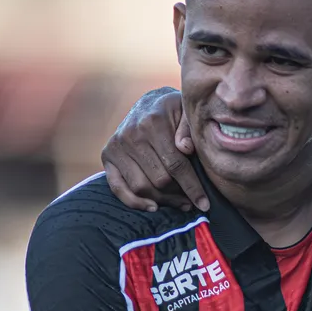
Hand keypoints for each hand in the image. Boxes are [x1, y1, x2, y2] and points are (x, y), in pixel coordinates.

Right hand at [101, 87, 207, 212]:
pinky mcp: (107, 156)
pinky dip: (134, 202)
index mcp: (153, 122)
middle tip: (192, 201)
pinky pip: (117, 187)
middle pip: (160, 180)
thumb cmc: (175, 112)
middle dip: (180, 194)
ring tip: (180, 203)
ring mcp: (116, 146)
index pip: (176, 164)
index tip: (204, 204)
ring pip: (141, 187)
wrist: (150, 103)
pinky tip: (153, 207)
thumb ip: (189, 129)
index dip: (192, 187)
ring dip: (163, 200)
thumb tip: (186, 148)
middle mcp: (131, 135)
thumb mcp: (187, 112)